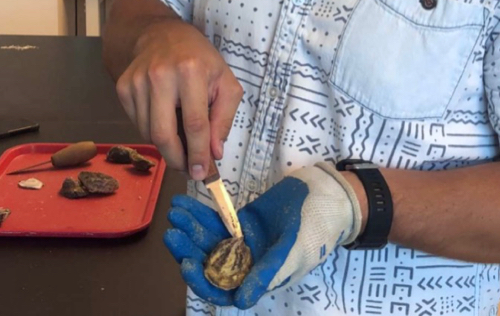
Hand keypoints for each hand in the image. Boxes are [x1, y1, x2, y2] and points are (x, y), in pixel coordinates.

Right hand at [115, 17, 242, 178]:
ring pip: (148, 133)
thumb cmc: (200, 58)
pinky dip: (152, 131)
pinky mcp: (123, 87)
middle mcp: (160, 75)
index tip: (201, 173)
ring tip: (180, 137)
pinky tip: (164, 118)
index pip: (195, 123)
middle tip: (187, 168)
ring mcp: (137, 81)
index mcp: (190, 70)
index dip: (198, 153)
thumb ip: (224, 118)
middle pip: (164, 134)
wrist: (161, 34)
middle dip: (177, 159)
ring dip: (166, 146)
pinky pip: (137, 124)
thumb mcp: (225, 81)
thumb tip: (214, 153)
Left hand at [164, 162, 362, 308]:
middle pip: (209, 262)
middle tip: (172, 232)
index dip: (203, 281)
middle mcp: (246, 265)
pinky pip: (216, 220)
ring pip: (209, 239)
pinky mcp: (241, 222)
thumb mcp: (294, 252)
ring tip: (174, 211)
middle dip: (189, 248)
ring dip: (190, 227)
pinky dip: (200, 212)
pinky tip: (184, 203)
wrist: (327, 196)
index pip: (223, 289)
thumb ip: (267, 274)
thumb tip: (241, 301)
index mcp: (259, 280)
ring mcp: (242, 242)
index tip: (185, 263)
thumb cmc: (316, 230)